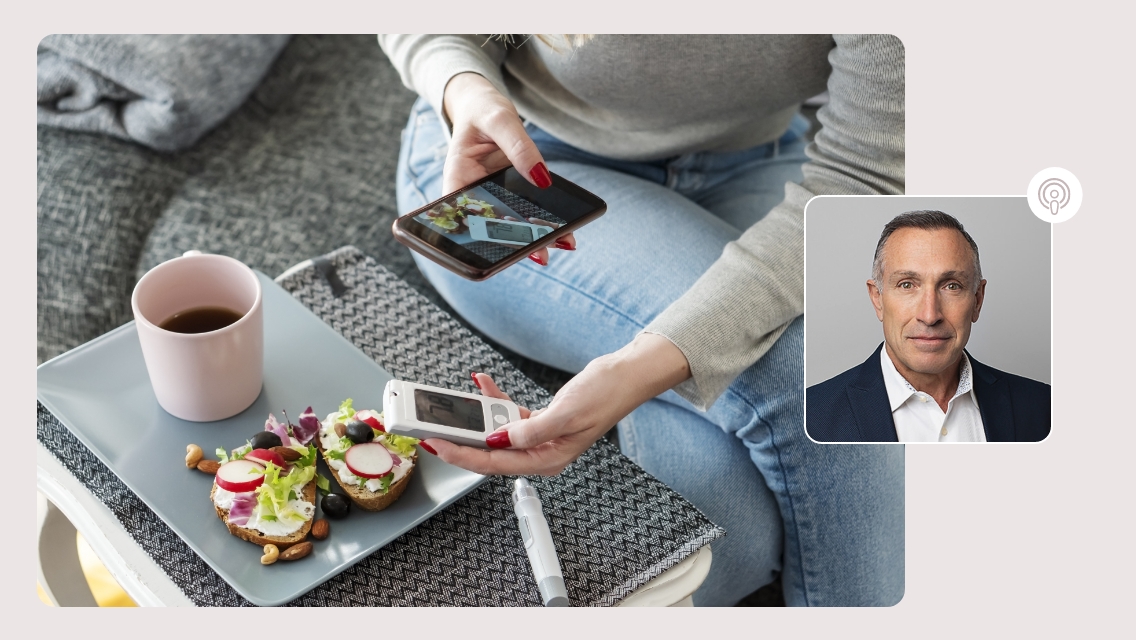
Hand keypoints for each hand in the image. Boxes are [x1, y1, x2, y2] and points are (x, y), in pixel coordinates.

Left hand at [421, 334, 690, 475]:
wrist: (625, 376)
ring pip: (496, 433)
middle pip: (489, 452)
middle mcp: (541, 453)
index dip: (462, 454)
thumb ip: (531, 430)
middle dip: (459, 438)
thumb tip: (499, 439)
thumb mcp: (566, 413)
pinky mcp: (540, 422)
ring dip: (475, 414)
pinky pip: (508, 415)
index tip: (437, 445)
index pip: (494, 464)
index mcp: (547, 460)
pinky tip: (482, 383)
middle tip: (431, 427)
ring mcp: (540, 438)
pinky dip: (494, 400)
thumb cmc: (605, 396)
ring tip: (454, 400)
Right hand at [442, 72, 575, 264]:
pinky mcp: (509, 195)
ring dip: (534, 237)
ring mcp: (492, 197)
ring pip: (510, 225)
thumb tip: (542, 179)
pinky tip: (563, 231)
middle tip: (541, 255)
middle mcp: (472, 194)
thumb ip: (520, 147)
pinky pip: (523, 212)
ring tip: (561, 243)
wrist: (483, 105)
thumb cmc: (483, 109)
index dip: (480, 235)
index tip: (503, 246)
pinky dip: (542, 222)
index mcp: (457, 178)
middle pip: (490, 227)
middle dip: (516, 243)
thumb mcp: (500, 119)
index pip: (463, 215)